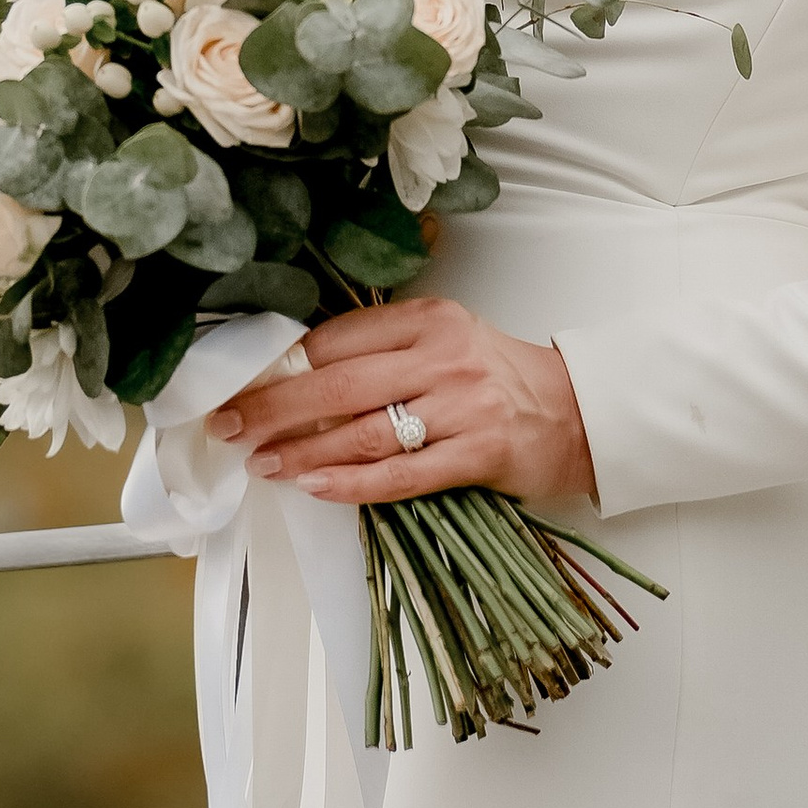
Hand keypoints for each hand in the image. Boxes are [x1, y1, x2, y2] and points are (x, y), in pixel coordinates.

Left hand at [208, 297, 597, 510]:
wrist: (579, 413)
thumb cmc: (499, 379)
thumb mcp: (445, 343)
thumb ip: (384, 354)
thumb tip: (298, 378)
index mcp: (430, 320)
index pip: (339, 337)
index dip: (283, 364)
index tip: (242, 384)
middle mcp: (443, 357)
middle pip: (338, 385)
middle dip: (273, 407)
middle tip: (228, 425)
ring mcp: (462, 406)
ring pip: (362, 432)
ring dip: (301, 450)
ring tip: (261, 461)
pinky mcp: (478, 454)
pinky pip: (400, 475)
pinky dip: (350, 484)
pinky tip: (314, 487)